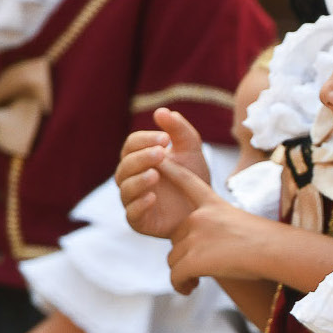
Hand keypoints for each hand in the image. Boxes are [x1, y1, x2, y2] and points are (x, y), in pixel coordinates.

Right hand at [117, 108, 213, 237]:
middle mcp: (131, 178)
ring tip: (155, 174)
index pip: (132, 144)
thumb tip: (162, 111)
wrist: (206, 209)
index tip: (165, 138)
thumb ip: (179, 130)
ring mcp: (133, 200)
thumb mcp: (191, 150)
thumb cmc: (193, 177)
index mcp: (139, 158)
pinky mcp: (139, 221)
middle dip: (142, 158)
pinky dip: (140, 205)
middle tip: (160, 154)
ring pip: (126, 188)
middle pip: (126, 165)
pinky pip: (132, 213)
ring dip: (139, 180)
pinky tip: (153, 197)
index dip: (145, 140)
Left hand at [158, 159, 267, 294]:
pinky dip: (180, 285)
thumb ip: (219, 229)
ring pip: (174, 259)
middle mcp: (199, 217)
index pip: (188, 182)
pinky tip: (189, 289)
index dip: (173, 172)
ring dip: (183, 272)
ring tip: (195, 282)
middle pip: (177, 238)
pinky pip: (176, 276)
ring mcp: (194, 238)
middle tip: (201, 267)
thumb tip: (204, 251)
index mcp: (213, 205)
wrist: (274, 251)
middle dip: (185, 254)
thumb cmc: (268, 242)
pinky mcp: (192, 260)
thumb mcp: (242, 224)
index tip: (160, 159)